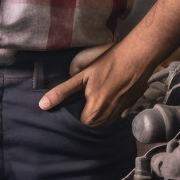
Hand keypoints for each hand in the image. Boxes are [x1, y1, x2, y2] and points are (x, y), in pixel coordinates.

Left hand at [39, 43, 153, 126]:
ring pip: (104, 121)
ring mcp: (121, 113)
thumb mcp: (82, 76)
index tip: (73, 102)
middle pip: (92, 124)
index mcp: (95, 111)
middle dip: (86, 114)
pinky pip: (115, 115)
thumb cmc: (108, 63)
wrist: (137, 56)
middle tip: (83, 97)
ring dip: (98, 113)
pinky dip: (109, 109)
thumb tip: (42, 105)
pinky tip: (109, 94)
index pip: (79, 124)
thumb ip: (62, 92)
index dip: (75, 113)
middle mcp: (108, 117)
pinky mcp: (130, 107)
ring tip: (95, 96)